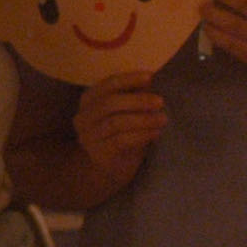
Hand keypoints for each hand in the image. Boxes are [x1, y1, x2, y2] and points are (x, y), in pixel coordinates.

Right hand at [71, 72, 167, 186]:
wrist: (106, 171)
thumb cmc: (118, 134)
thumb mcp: (123, 112)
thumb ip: (131, 96)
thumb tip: (149, 79)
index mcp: (89, 100)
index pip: (108, 84)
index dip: (129, 79)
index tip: (150, 76)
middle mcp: (84, 117)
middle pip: (110, 103)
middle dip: (138, 100)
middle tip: (160, 101)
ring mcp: (89, 137)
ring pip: (116, 122)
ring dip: (143, 119)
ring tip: (162, 118)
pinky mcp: (100, 154)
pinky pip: (121, 141)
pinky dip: (142, 135)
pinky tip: (156, 133)